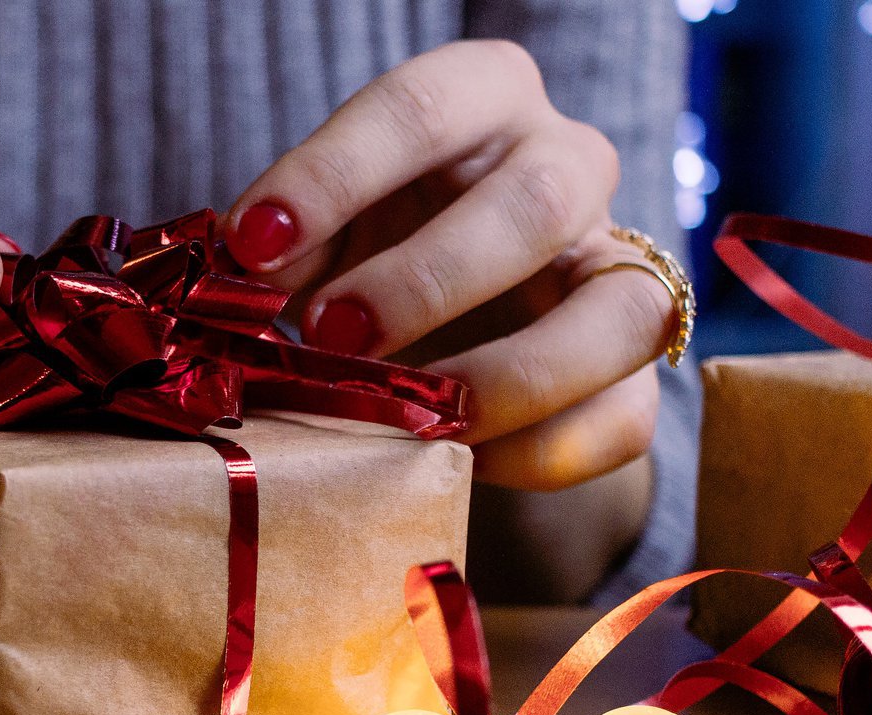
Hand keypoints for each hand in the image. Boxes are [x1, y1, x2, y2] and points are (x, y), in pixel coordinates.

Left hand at [224, 40, 673, 491]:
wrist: (454, 315)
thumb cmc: (373, 244)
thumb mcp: (322, 227)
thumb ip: (286, 244)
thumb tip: (240, 278)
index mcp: (484, 97)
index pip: (420, 109)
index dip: (333, 175)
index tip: (254, 242)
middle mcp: (569, 162)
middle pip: (535, 200)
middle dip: (427, 278)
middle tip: (334, 335)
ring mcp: (617, 262)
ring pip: (619, 310)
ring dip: (510, 374)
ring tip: (415, 417)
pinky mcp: (632, 367)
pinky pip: (624, 415)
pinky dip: (542, 449)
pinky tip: (459, 460)